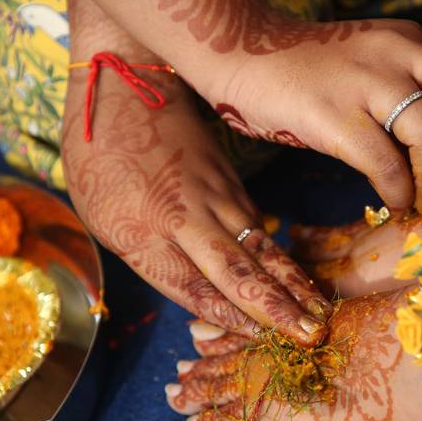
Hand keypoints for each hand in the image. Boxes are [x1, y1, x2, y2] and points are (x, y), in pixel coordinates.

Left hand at [61, 0, 330, 346]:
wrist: (126, 78)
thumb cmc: (100, 152)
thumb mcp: (101, 212)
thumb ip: (145, 254)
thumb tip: (193, 291)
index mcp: (142, 229)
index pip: (193, 286)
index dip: (230, 318)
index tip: (260, 342)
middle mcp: (185, 217)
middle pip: (238, 272)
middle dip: (278, 309)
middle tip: (311, 336)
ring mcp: (213, 196)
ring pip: (259, 247)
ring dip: (293, 284)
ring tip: (321, 310)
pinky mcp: (229, 181)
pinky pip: (257, 224)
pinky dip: (280, 254)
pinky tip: (300, 275)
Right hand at [202, 17, 421, 212]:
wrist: (239, 52)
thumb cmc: (301, 71)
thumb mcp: (366, 62)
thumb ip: (402, 88)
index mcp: (409, 41)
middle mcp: (398, 53)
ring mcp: (366, 82)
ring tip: (420, 198)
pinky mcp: (334, 115)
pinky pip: (387, 164)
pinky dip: (398, 192)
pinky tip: (391, 203)